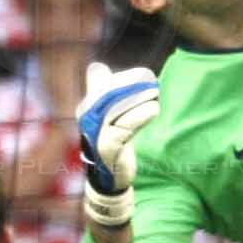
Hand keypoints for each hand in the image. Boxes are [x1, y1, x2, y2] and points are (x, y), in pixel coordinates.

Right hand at [77, 60, 159, 225]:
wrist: (109, 176)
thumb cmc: (110, 142)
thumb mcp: (105, 115)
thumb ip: (101, 91)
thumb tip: (96, 66)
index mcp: (86, 107)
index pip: (102, 83)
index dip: (124, 77)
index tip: (145, 75)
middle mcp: (87, 118)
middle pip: (109, 94)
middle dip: (133, 85)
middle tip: (153, 82)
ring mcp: (95, 132)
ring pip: (117, 108)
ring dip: (139, 99)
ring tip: (155, 95)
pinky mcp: (107, 146)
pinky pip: (125, 126)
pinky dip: (140, 115)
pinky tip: (154, 109)